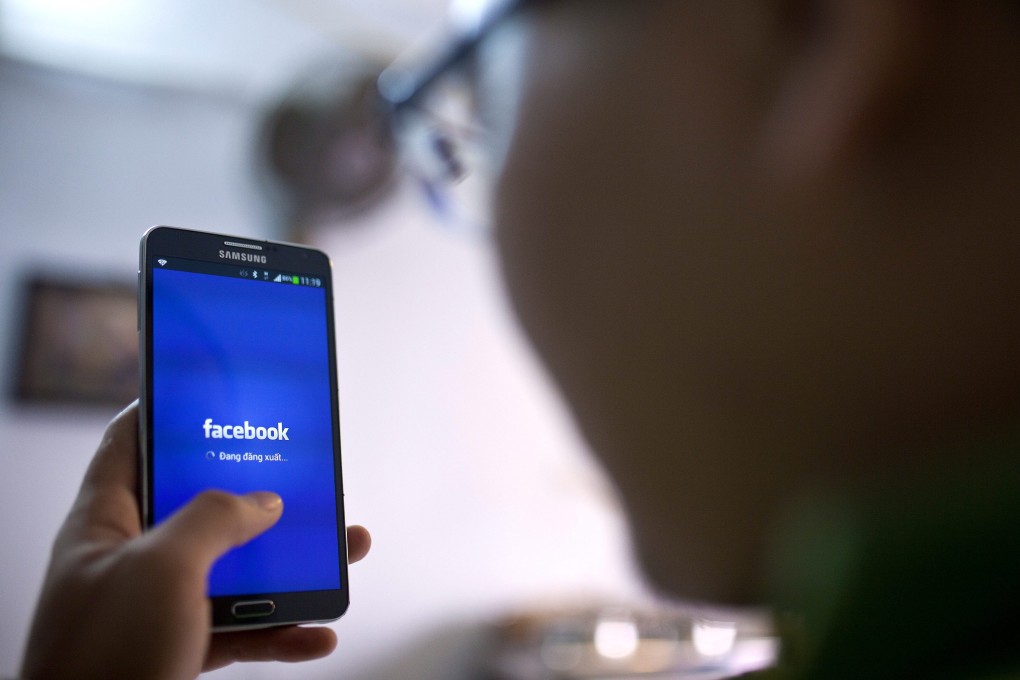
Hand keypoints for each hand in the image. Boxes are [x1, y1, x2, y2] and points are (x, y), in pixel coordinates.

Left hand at [20, 402, 370, 679]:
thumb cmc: (100, 660)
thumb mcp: (162, 568)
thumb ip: (215, 520)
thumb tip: (263, 501)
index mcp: (105, 522)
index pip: (131, 444)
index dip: (169, 410)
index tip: (216, 389)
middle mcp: (133, 558)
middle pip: (205, 507)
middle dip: (262, 492)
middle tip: (305, 475)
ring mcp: (159, 607)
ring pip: (238, 570)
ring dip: (293, 565)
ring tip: (343, 550)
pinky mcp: (182, 649)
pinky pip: (244, 630)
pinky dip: (285, 630)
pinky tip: (317, 632)